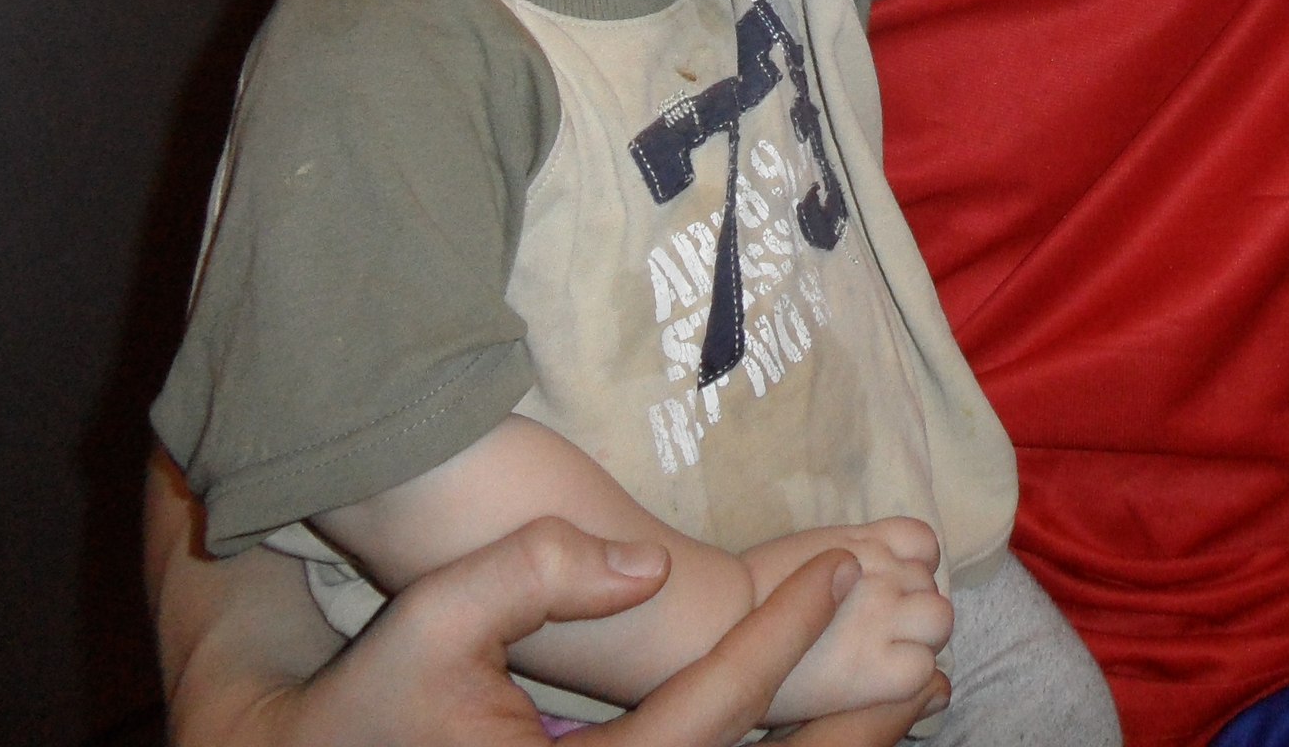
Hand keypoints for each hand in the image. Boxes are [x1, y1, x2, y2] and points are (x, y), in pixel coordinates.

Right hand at [165, 514, 942, 746]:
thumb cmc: (364, 705)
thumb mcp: (426, 622)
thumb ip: (527, 571)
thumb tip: (641, 559)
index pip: (713, 713)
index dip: (781, 637)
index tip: (838, 569)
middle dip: (854, 727)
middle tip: (924, 655)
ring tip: (913, 689)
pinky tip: (846, 728)